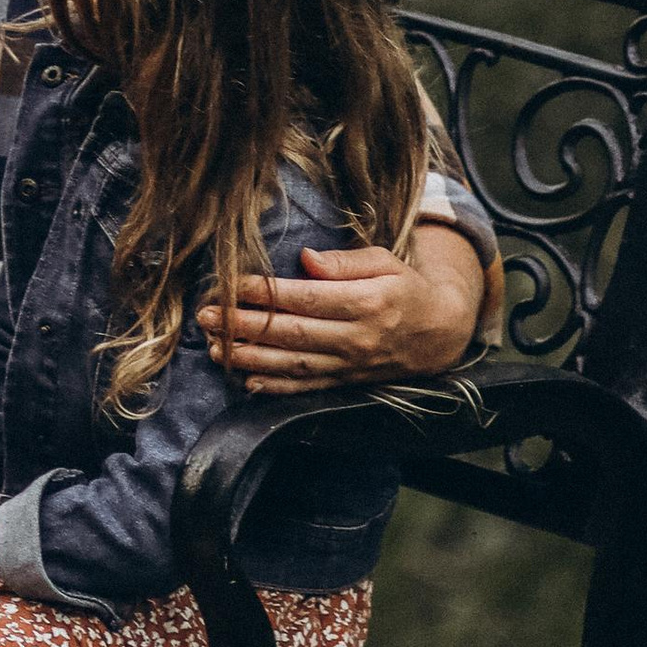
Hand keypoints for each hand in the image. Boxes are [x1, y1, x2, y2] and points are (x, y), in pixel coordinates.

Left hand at [197, 233, 484, 389]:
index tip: (232, 285)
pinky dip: (276, 388)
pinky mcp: (347, 383)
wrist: (439, 333)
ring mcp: (351, 365)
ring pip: (295, 365)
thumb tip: (305, 258)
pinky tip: (247, 381)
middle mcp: (357, 338)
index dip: (267, 293)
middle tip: (206, 317)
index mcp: (367, 302)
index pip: (307, 298)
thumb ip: (345, 261)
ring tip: (215, 348)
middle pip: (293, 334)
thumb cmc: (404, 287)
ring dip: (251, 358)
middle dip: (245, 326)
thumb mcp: (385, 261)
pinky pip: (308, 388)